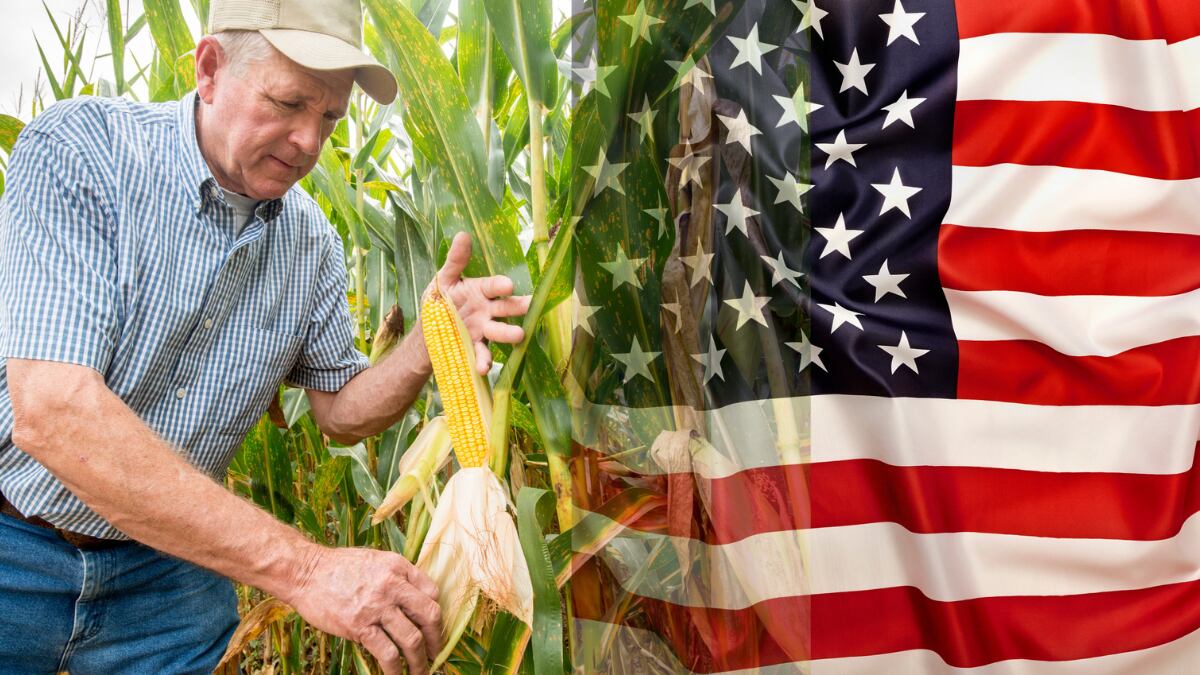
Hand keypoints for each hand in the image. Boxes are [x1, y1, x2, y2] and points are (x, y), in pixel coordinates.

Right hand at [285, 546, 441, 674]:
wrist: (305, 572)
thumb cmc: (338, 567)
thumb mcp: (375, 560)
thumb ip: (396, 576)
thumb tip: (413, 599)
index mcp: (399, 567)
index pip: (432, 593)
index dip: (437, 614)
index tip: (434, 628)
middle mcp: (393, 586)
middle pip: (430, 616)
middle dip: (437, 639)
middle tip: (437, 654)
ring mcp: (377, 607)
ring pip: (412, 639)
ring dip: (420, 661)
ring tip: (421, 672)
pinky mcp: (360, 626)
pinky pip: (387, 653)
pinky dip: (395, 669)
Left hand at [426, 232, 531, 373]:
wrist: (427, 332)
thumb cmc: (440, 301)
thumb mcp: (444, 280)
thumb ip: (455, 261)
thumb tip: (463, 235)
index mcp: (480, 290)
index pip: (493, 286)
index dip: (500, 285)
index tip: (508, 284)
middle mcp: (487, 310)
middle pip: (506, 307)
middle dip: (518, 307)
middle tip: (530, 306)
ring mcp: (484, 330)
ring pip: (499, 331)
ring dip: (508, 334)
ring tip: (518, 336)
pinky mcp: (476, 347)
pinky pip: (482, 354)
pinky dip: (484, 361)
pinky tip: (483, 367)